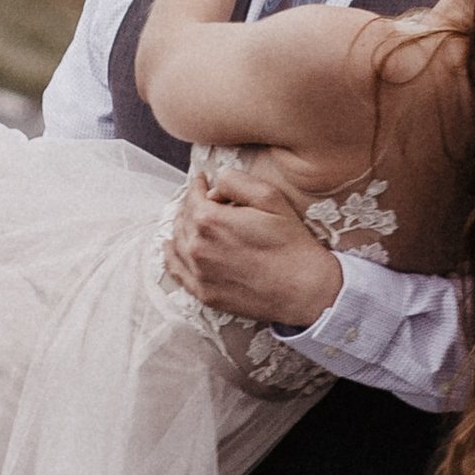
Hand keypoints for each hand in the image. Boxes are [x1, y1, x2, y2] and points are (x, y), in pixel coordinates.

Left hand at [163, 161, 341, 329]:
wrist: (304, 289)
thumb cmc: (290, 243)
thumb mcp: (270, 197)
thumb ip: (236, 182)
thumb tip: (214, 188)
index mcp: (210, 221)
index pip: (193, 196)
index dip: (198, 185)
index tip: (203, 181)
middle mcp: (197, 247)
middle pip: (183, 218)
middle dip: (192, 206)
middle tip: (203, 200)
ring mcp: (199, 273)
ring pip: (177, 242)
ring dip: (182, 227)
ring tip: (191, 220)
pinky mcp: (204, 294)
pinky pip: (177, 271)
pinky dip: (171, 256)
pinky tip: (171, 247)